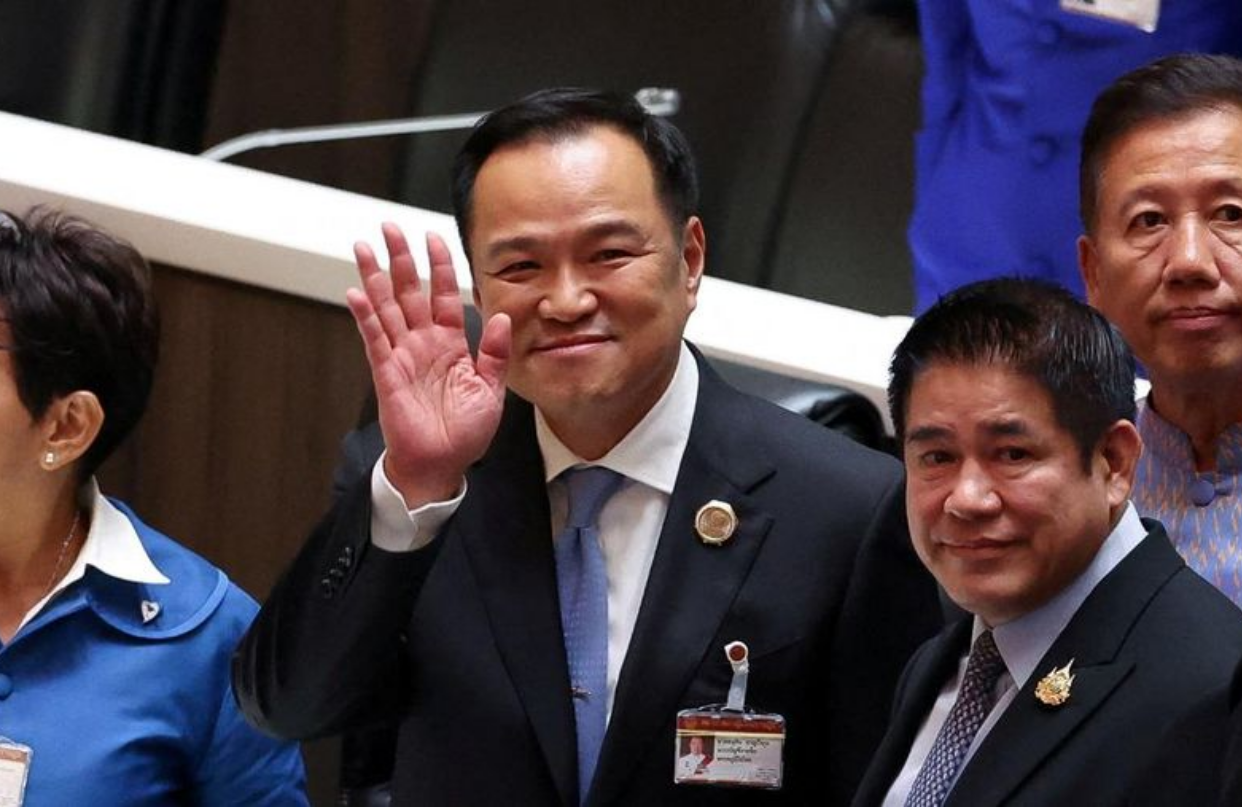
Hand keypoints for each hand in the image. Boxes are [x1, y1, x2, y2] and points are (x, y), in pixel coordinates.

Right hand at [346, 223, 510, 505]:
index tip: (433, 237)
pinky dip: (365, 316)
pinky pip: (374, 340)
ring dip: (375, 277)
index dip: (438, 267)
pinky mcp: (387, 373)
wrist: (443, 465)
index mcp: (450, 344)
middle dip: (400, 260)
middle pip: (409, 292)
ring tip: (365, 247)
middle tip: (389, 227)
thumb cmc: (466, 433)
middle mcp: (423, 344)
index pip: (443, 296)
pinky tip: (355, 292)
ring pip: (386, 308)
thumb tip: (503, 317)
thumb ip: (495, 353)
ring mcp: (403, 356)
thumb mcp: (491, 390)